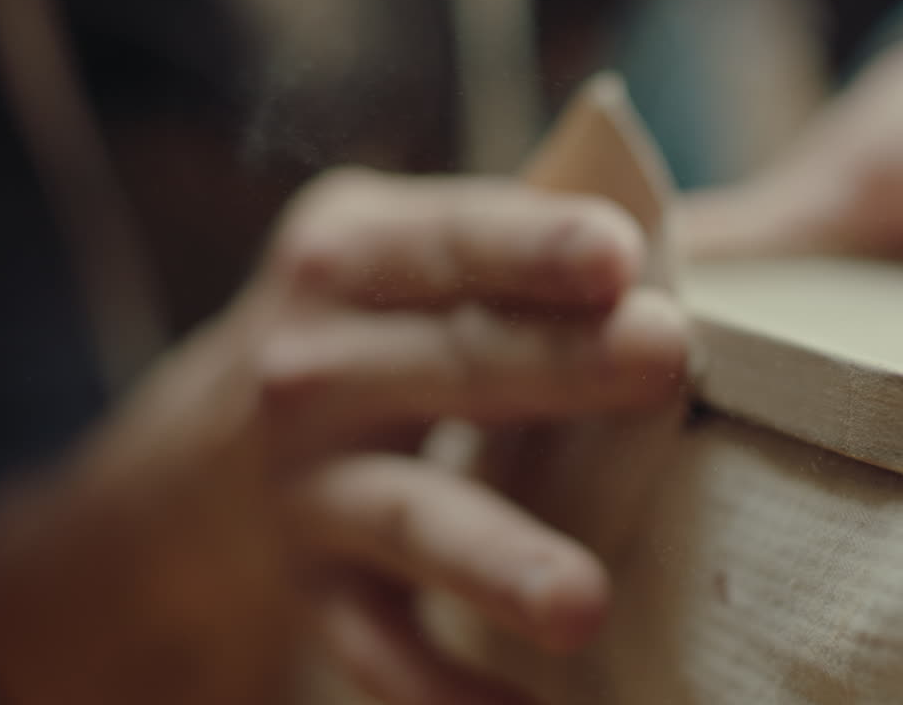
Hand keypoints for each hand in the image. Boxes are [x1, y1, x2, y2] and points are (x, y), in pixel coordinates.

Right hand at [0, 170, 687, 704]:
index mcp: (353, 254)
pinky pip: (380, 645)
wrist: (207, 451)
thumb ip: (520, 244)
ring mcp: (308, 484)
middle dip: (559, 362)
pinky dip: (444, 689)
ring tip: (583, 601)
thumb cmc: (368, 327)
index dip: (531, 245)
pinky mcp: (314, 586)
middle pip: (453, 363)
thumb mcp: (408, 252)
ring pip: (413, 517)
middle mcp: (313, 365)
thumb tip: (695, 247)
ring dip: (498, 557)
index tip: (618, 254)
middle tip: (665, 355)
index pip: (454, 241)